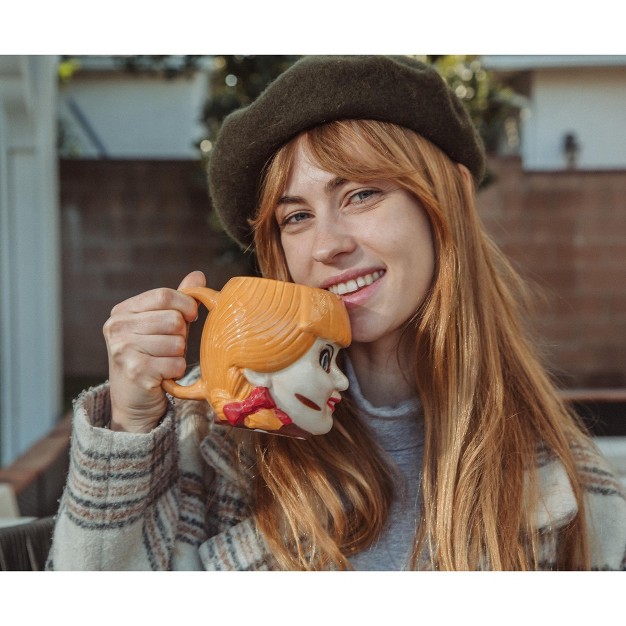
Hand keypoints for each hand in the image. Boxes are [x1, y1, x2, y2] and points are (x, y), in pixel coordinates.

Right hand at [103, 271, 205, 432]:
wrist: (134, 401)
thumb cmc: (152, 357)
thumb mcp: (162, 325)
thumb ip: (178, 300)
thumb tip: (198, 275)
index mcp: (122, 311)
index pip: (164, 295)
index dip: (186, 305)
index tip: (191, 317)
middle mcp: (117, 327)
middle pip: (173, 319)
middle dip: (181, 336)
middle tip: (169, 348)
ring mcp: (123, 349)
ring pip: (177, 342)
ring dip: (179, 355)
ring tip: (163, 362)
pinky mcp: (135, 371)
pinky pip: (176, 364)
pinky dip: (176, 372)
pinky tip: (162, 375)